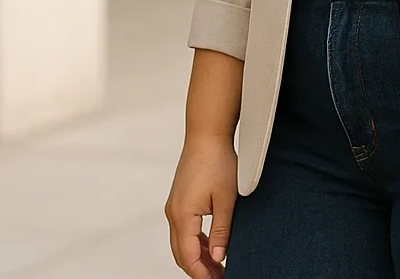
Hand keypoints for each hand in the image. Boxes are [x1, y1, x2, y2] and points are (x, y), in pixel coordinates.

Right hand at [165, 135, 238, 278]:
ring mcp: (174, 207)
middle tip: (220, 277)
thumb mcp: (226, 199)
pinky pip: (184, 231)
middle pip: (181, 254)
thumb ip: (222, 231)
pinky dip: (196, 243)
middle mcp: (173, 214)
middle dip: (199, 269)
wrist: (206, 135)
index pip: (189, 256)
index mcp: (183, 215)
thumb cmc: (218, 162)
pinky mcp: (179, 201)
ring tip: (219, 266)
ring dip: (198, 257)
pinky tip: (212, 247)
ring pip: (181, 243)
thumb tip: (220, 257)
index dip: (202, 273)